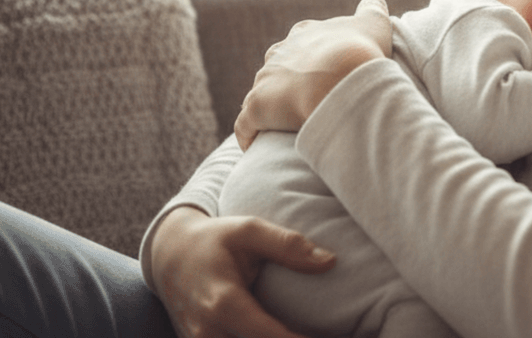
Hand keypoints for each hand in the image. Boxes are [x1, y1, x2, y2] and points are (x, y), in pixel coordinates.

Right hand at [150, 205, 334, 337]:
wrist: (170, 256)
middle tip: (334, 333)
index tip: (332, 337)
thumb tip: (330, 261)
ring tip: (304, 333)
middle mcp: (208, 333)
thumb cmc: (216, 239)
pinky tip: (285, 334)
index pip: (268, 336)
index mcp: (223, 303)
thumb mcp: (249, 230)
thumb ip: (288, 245)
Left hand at [235, 0, 392, 149]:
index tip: (324, 70)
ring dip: (271, 108)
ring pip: (261, 94)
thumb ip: (372, 9)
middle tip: (308, 100)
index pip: (301, 41)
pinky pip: (246, 126)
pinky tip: (258, 146)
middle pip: (278, 67)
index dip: (312, 56)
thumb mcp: (373, 23)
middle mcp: (280, 51)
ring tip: (286, 126)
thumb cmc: (360, 49)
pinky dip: (249, 135)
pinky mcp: (256, 108)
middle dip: (288, 81)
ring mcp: (265, 79)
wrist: (342, 77)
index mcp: (305, 33)